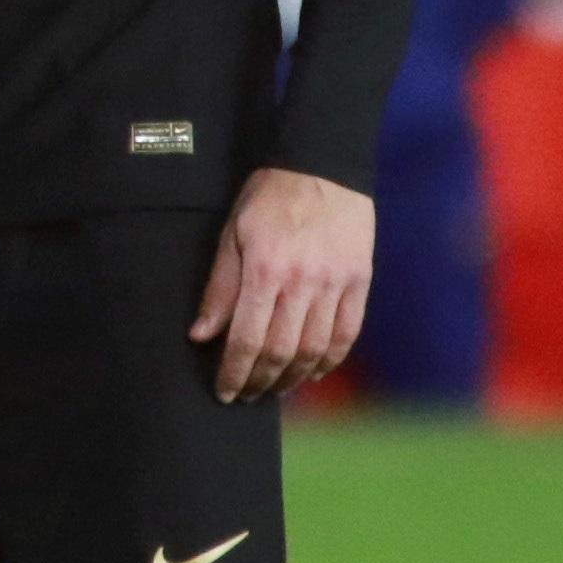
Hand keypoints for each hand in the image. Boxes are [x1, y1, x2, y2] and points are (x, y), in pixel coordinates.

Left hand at [190, 167, 373, 402]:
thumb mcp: (231, 235)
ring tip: (275, 389)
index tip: (224, 392)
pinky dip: (330, 359)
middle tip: (246, 396)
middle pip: (281, 351)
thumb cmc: (267, 198)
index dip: (234, 372)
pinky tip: (312, 372)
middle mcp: (303, 283)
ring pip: (315, 349)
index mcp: (265, 271)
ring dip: (293, 377)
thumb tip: (201, 334)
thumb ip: (219, 288)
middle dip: (260, 381)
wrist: (323, 166)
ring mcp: (336, 284)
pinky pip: (347, 333)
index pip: (246, 339)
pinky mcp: (360, 282)